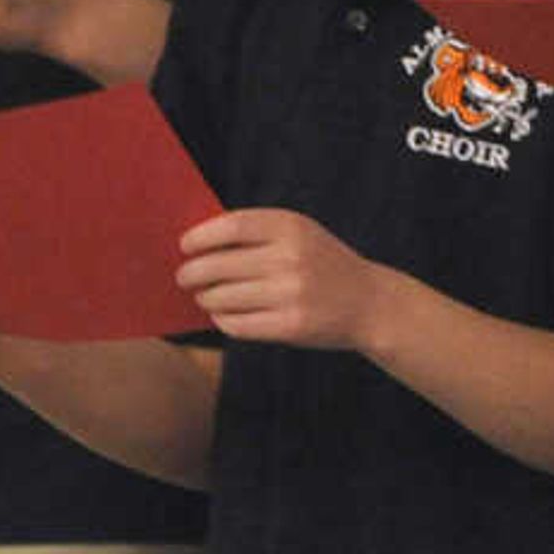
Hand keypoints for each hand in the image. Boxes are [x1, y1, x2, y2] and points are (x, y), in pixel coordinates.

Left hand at [177, 209, 391, 349]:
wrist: (369, 303)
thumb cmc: (322, 264)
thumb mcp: (300, 234)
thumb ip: (257, 233)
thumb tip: (196, 244)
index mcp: (291, 227)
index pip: (231, 227)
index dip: (200, 237)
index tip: (184, 246)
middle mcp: (291, 258)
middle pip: (218, 265)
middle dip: (192, 273)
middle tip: (184, 278)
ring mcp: (292, 294)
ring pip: (222, 298)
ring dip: (206, 299)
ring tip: (206, 298)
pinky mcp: (291, 326)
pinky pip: (237, 325)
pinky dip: (223, 321)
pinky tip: (225, 316)